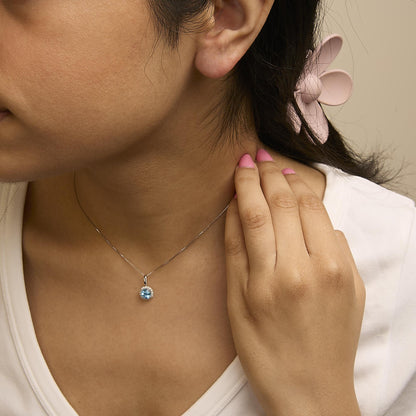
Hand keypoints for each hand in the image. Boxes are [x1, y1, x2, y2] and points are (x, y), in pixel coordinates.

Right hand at [224, 150, 364, 415]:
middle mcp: (308, 269)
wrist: (311, 390)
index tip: (242, 163)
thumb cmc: (264, 352)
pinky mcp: (354, 277)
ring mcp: (337, 271)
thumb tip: (236, 207)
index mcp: (271, 279)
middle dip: (271, 175)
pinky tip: (302, 207)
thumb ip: (235, 251)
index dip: (248, 182)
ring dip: (295, 186)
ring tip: (281, 174)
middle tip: (260, 159)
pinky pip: (334, 231)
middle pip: (286, 203)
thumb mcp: (236, 305)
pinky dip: (316, 212)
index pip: (257, 212)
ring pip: (314, 209)